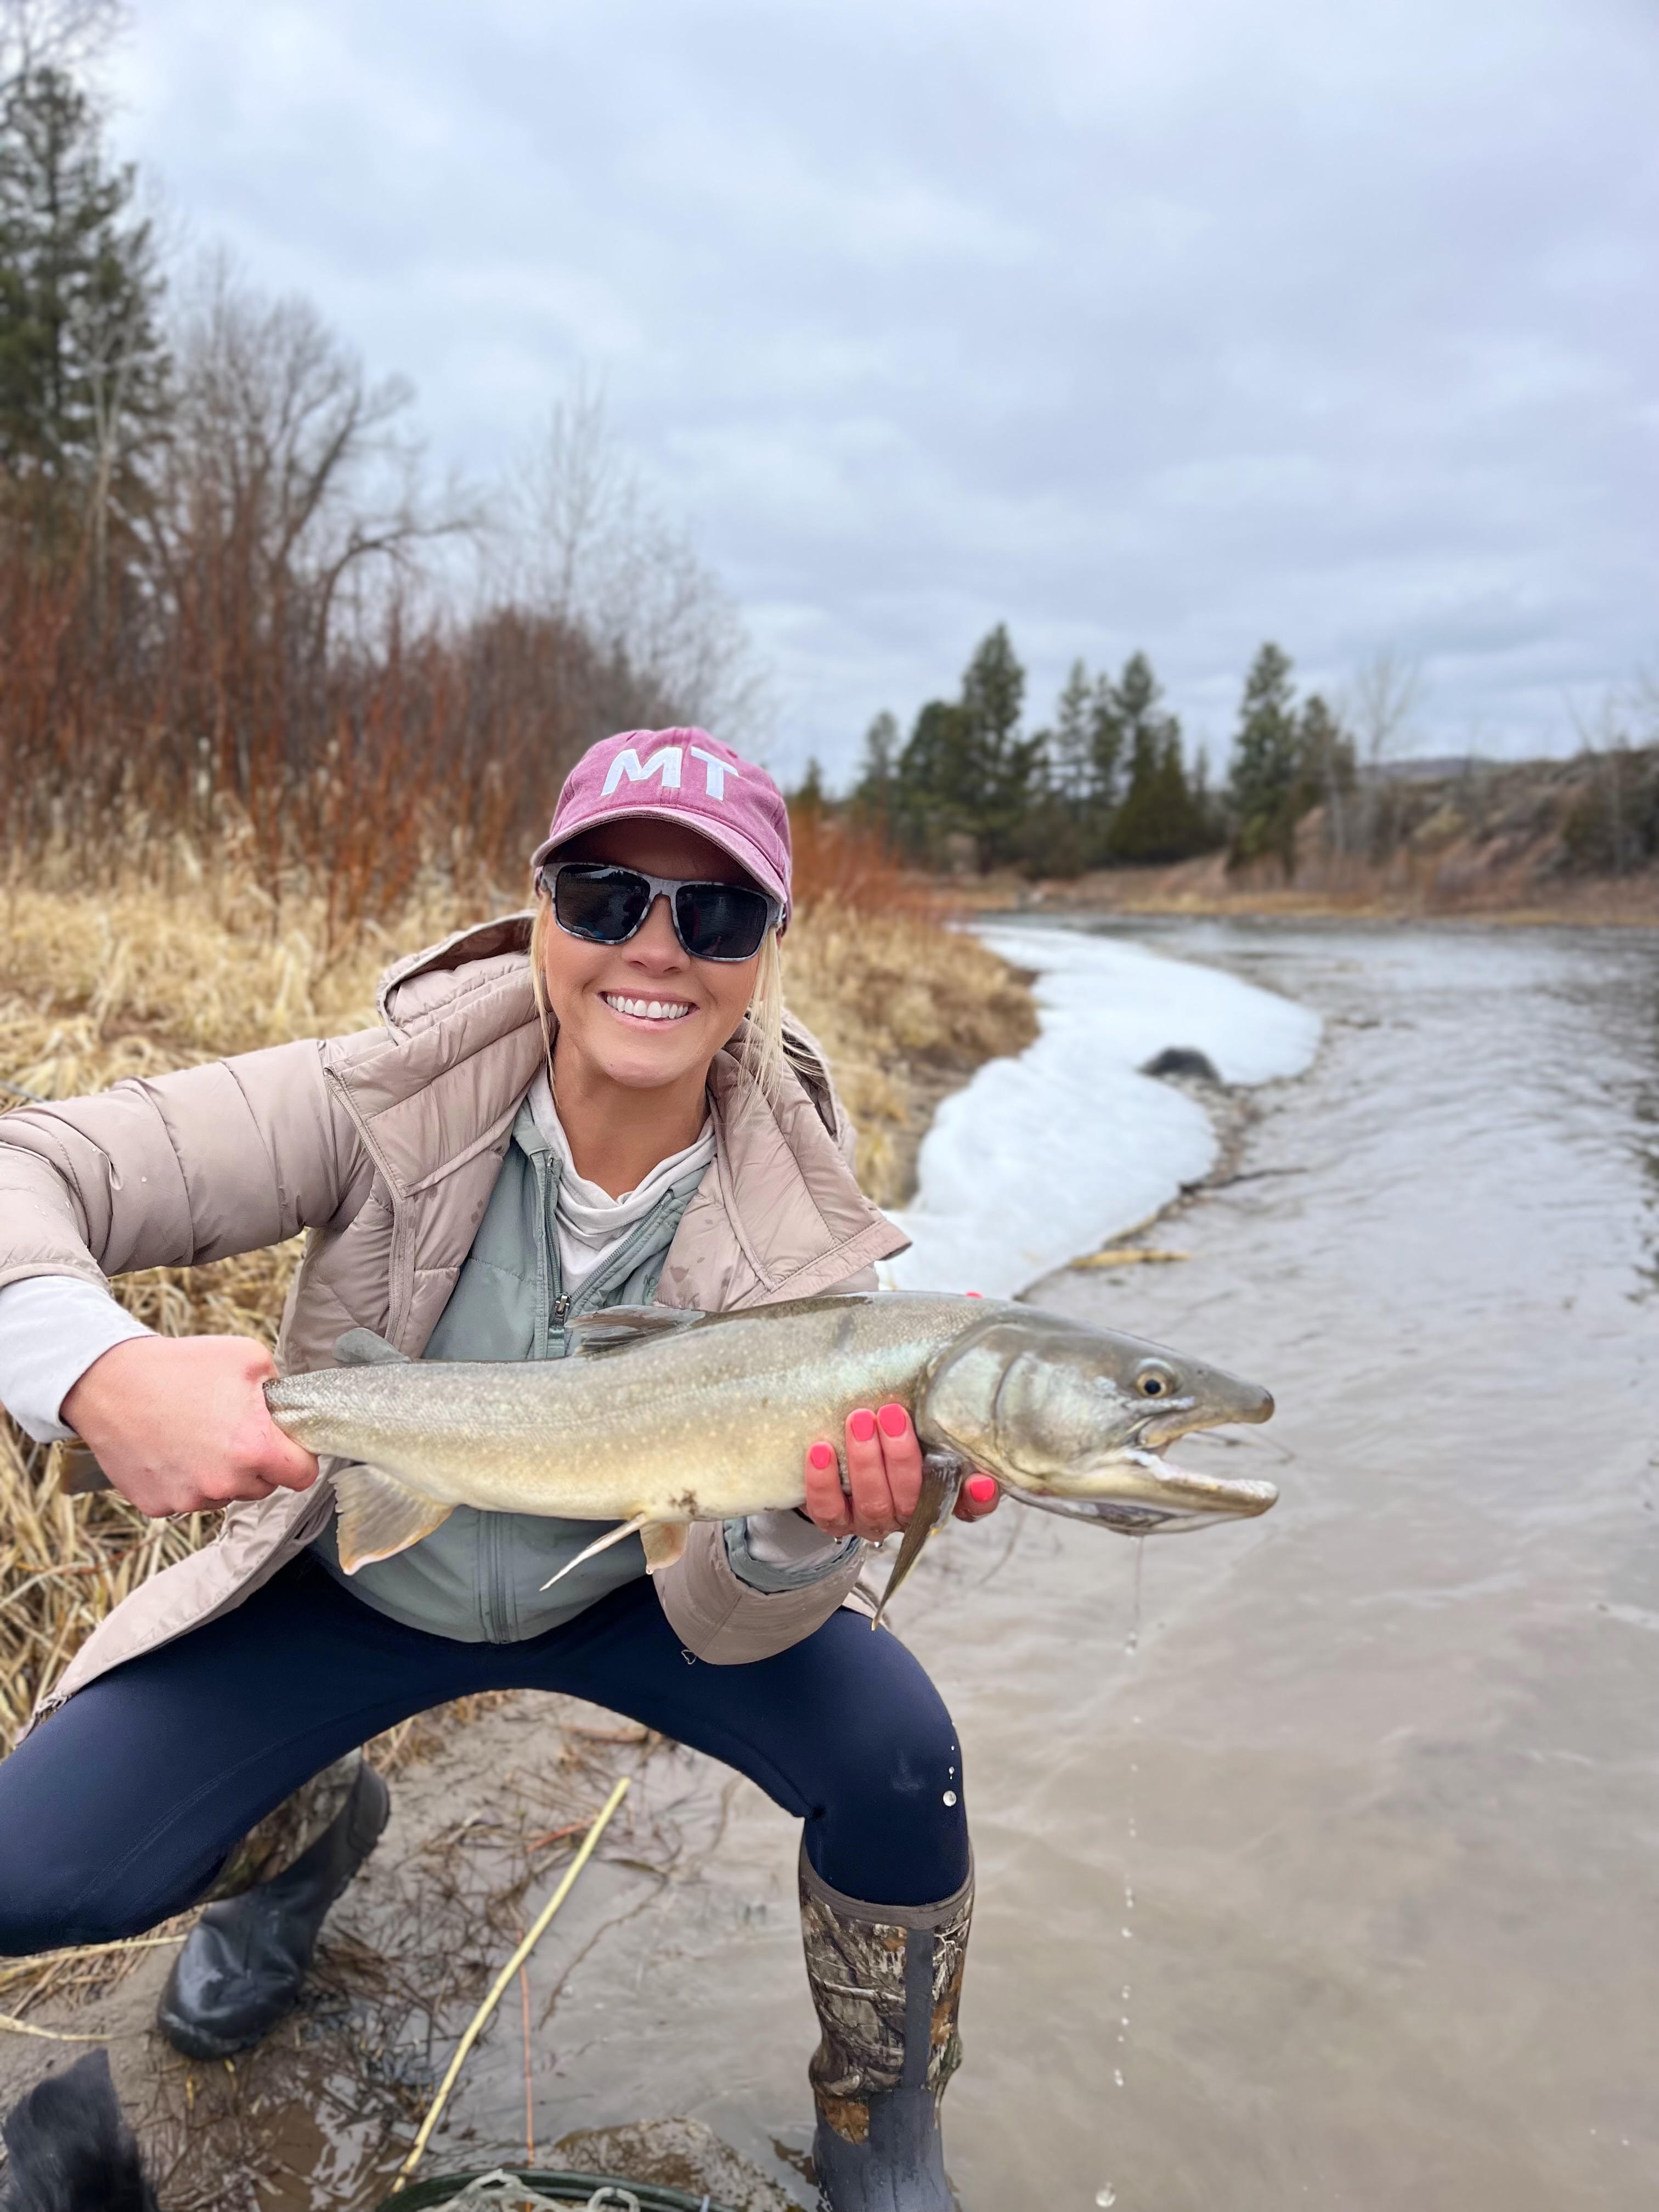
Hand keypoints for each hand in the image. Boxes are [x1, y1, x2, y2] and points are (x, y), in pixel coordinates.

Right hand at [61, 1334, 319, 1517]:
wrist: (108, 1382)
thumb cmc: (180, 1366)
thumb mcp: (248, 1358)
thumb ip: (280, 1390)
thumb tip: (290, 1410)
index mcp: (254, 1448)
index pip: (302, 1475)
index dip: (298, 1456)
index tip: (286, 1444)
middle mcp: (223, 1482)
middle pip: (263, 1486)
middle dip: (256, 1462)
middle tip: (231, 1428)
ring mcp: (188, 1498)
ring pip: (225, 1493)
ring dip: (220, 1473)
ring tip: (195, 1433)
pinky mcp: (158, 1505)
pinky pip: (188, 1498)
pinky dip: (184, 1479)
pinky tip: (170, 1448)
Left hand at [801, 1402, 1001, 1541]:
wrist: (839, 1451)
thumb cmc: (888, 1428)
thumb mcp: (915, 1420)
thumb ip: (931, 1412)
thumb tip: (945, 1381)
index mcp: (940, 1493)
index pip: (970, 1505)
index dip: (978, 1499)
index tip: (979, 1481)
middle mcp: (910, 1514)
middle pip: (913, 1501)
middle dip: (902, 1457)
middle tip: (892, 1414)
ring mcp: (873, 1521)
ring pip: (873, 1505)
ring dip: (866, 1462)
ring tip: (859, 1420)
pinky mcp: (836, 1522)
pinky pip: (829, 1511)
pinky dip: (823, 1482)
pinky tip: (820, 1450)